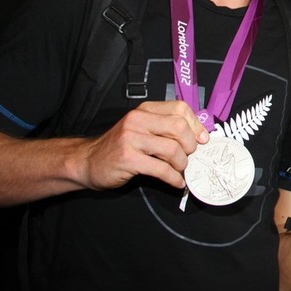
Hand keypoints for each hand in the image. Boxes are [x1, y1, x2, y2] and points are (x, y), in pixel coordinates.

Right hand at [81, 100, 208, 190]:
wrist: (88, 161)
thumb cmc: (120, 146)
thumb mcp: (142, 129)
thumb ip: (166, 128)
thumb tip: (199, 136)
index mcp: (145, 110)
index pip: (180, 109)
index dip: (195, 125)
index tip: (202, 139)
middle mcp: (138, 120)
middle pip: (179, 127)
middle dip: (190, 145)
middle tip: (189, 156)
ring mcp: (131, 138)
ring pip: (172, 149)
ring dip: (182, 164)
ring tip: (180, 170)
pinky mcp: (128, 158)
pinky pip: (161, 169)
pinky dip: (174, 178)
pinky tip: (176, 182)